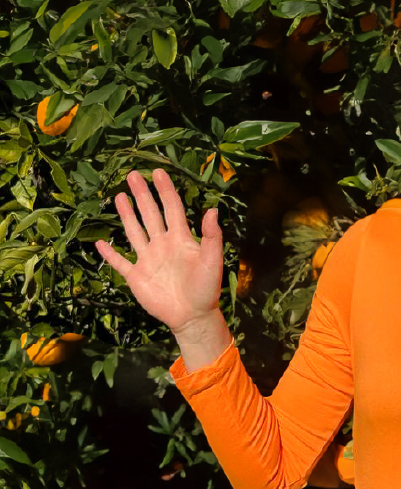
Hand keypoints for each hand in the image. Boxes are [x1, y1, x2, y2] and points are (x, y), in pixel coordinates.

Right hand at [94, 168, 223, 333]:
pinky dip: (110, 254)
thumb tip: (212, 209)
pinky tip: (100, 243)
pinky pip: (120, 263)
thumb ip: (212, 236)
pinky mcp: (137, 276)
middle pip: (150, 214)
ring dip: (126, 215)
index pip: (172, 208)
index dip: (165, 190)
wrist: (193, 316)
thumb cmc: (207, 288)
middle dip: (143, 195)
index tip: (158, 172)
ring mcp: (148, 259)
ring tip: (119, 196)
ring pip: (134, 231)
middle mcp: (163, 244)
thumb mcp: (212, 260)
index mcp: (181, 239)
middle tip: (133, 175)